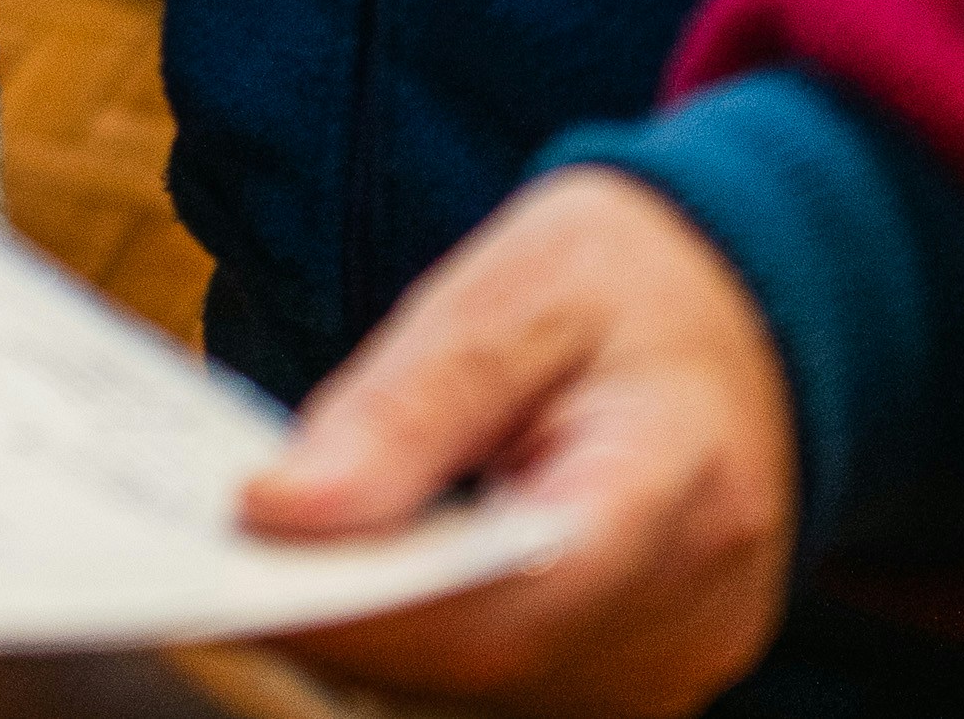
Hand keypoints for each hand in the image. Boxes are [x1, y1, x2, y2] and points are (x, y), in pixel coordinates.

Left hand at [247, 167, 796, 716]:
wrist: (749, 308)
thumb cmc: (627, 285)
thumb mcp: (515, 294)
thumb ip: (403, 409)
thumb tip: (278, 511)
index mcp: (679, 494)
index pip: (506, 605)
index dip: (361, 608)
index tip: (233, 558)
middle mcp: (695, 611)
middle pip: (483, 667)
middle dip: (340, 616)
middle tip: (213, 547)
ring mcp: (675, 661)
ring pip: (481, 694)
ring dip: (374, 630)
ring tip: (273, 548)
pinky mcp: (639, 679)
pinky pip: (504, 685)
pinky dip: (421, 634)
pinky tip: (360, 568)